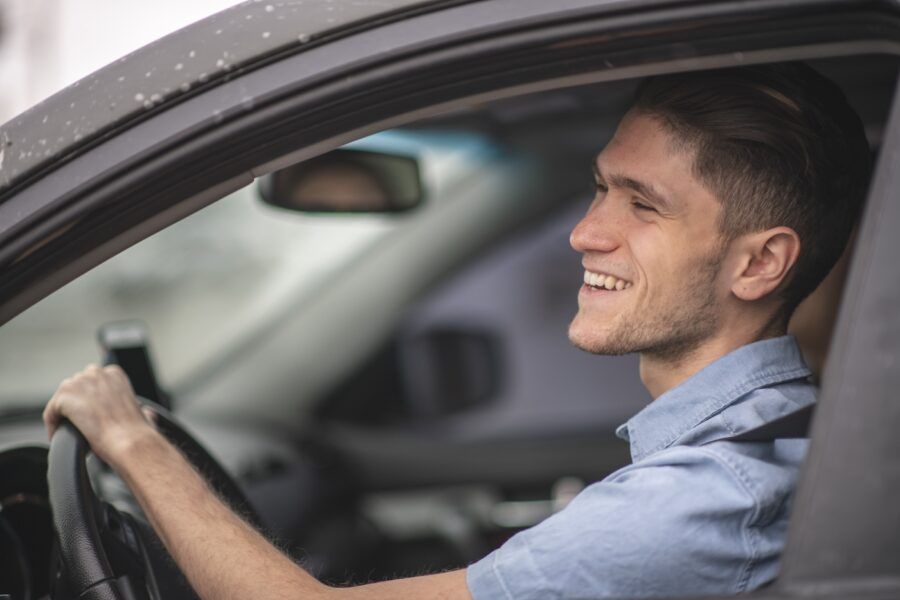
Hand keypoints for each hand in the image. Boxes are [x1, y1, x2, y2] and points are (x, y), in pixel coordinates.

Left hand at [43, 364, 157, 465]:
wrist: (130, 441)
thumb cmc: (137, 432)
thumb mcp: (143, 413)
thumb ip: (140, 408)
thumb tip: (147, 415)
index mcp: (115, 374)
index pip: (91, 383)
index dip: (89, 402)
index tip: (92, 418)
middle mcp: (97, 373)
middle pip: (75, 388)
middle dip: (75, 406)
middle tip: (79, 426)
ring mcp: (79, 383)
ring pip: (61, 399)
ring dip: (63, 415)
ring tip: (69, 433)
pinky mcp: (64, 397)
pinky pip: (51, 412)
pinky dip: (53, 426)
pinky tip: (59, 437)